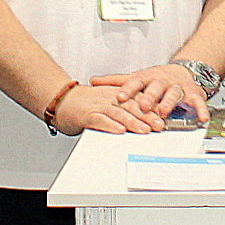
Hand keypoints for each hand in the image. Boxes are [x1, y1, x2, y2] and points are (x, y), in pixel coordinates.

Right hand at [52, 82, 168, 134]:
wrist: (60, 99)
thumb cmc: (84, 103)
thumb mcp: (107, 102)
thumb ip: (123, 109)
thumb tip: (143, 119)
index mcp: (115, 93)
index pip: (137, 100)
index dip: (151, 109)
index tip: (164, 117)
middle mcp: (108, 97)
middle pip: (131, 106)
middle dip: (147, 116)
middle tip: (159, 125)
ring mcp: (97, 105)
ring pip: (118, 113)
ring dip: (133, 122)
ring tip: (144, 130)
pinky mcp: (86, 114)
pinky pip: (100, 119)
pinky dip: (110, 125)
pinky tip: (119, 131)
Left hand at [93, 63, 208, 122]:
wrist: (185, 70)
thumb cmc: (157, 78)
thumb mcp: (137, 77)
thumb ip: (116, 81)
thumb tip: (94, 81)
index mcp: (148, 78)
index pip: (136, 82)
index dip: (128, 89)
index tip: (120, 97)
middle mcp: (162, 82)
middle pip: (155, 88)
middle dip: (150, 96)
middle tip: (144, 105)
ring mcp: (177, 87)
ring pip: (174, 93)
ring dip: (169, 102)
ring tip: (164, 111)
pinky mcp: (193, 94)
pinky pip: (197, 102)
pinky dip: (200, 109)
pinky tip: (200, 117)